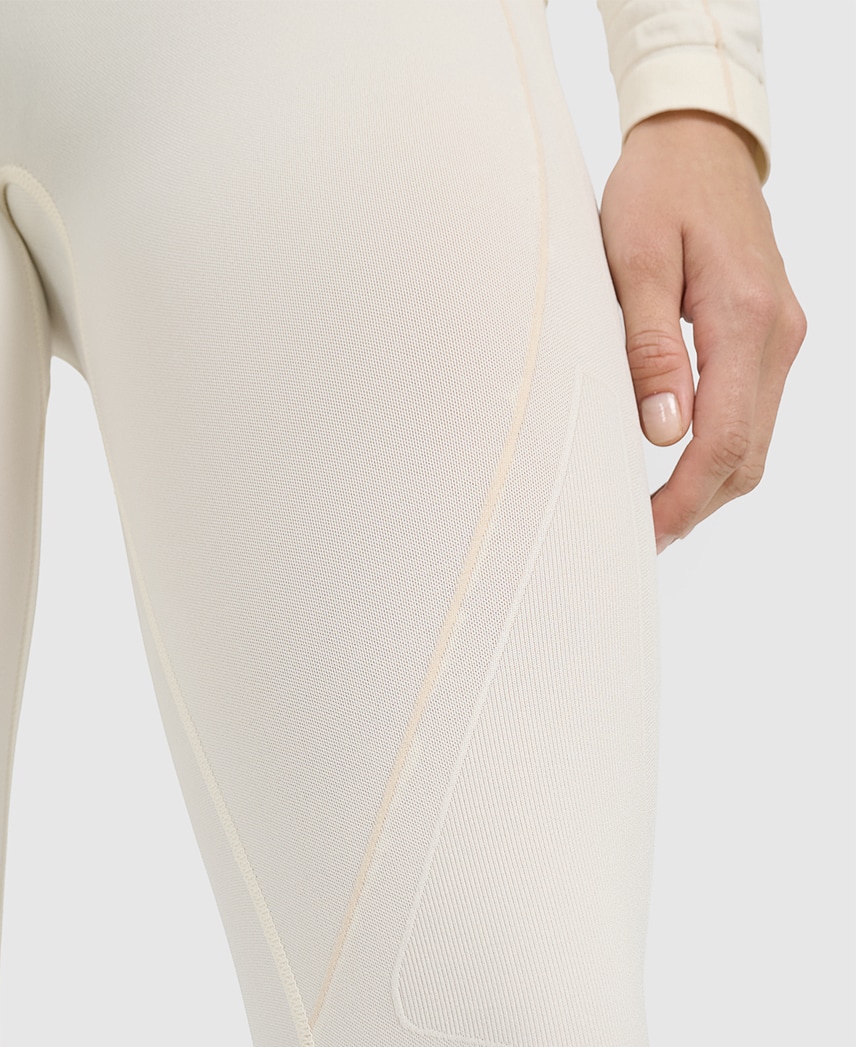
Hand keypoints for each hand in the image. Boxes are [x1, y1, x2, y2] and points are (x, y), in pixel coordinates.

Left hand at [599, 109, 806, 552]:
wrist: (701, 140)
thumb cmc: (658, 188)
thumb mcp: (634, 260)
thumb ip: (650, 347)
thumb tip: (663, 429)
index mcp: (745, 319)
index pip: (723, 441)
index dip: (683, 500)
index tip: (642, 533)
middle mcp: (778, 335)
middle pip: (746, 456)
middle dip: (695, 506)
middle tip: (638, 537)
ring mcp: (782, 336)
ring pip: (754, 442)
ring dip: (707, 485)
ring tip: (650, 512)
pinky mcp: (772, 335)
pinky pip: (753, 414)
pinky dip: (718, 451)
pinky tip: (676, 466)